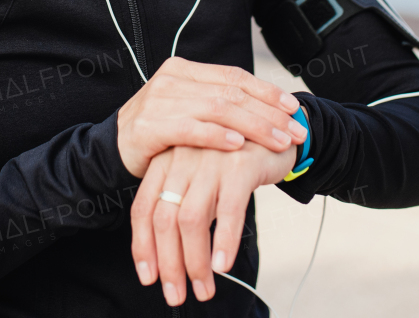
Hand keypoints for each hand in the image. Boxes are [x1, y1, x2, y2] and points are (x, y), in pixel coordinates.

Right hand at [116, 56, 306, 177]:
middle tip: (296, 131)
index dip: (267, 91)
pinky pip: (190, 129)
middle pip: (232, 93)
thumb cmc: (159, 135)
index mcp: (185, 71)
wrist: (110, 151)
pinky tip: (238, 146)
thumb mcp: (189, 112)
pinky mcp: (149, 126)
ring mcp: (159, 101)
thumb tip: (268, 109)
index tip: (294, 108)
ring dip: (254, 126)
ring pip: (218, 109)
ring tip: (279, 141)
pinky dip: (216, 136)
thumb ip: (219, 105)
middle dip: (269, 113)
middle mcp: (172, 79)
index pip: (234, 76)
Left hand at [129, 135, 299, 305]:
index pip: (143, 209)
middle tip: (176, 294)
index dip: (142, 247)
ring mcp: (209, 160)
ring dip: (195, 261)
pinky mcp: (239, 165)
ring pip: (191, 219)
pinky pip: (228, 210)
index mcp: (165, 161)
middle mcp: (182, 159)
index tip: (148, 277)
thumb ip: (183, 204)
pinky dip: (224, 241)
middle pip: (164, 219)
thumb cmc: (232, 158)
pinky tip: (223, 264)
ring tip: (204, 288)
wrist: (275, 126)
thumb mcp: (199, 175)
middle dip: (168, 264)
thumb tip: (171, 257)